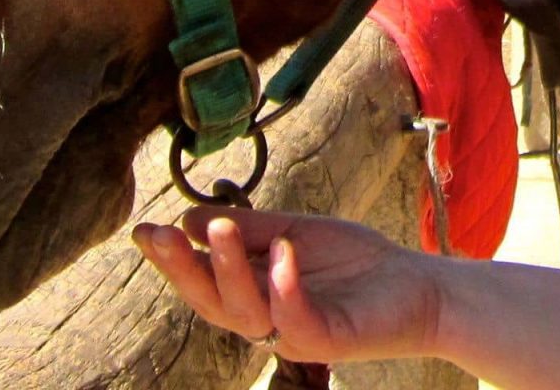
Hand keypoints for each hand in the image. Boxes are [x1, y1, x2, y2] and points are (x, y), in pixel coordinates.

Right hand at [133, 207, 445, 363]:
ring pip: (245, 313)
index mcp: (251, 295)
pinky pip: (297, 320)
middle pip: (210, 302)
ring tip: (220, 228)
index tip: (143, 230)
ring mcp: (293, 334)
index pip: (201, 281)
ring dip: (229, 270)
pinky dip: (286, 288)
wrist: (417, 285)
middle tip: (160, 234)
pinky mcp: (328, 341)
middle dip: (182, 270)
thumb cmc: (353, 263)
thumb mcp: (293, 232)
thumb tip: (189, 218)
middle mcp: (264, 320)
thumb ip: (249, 228)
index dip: (171, 260)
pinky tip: (283, 252)